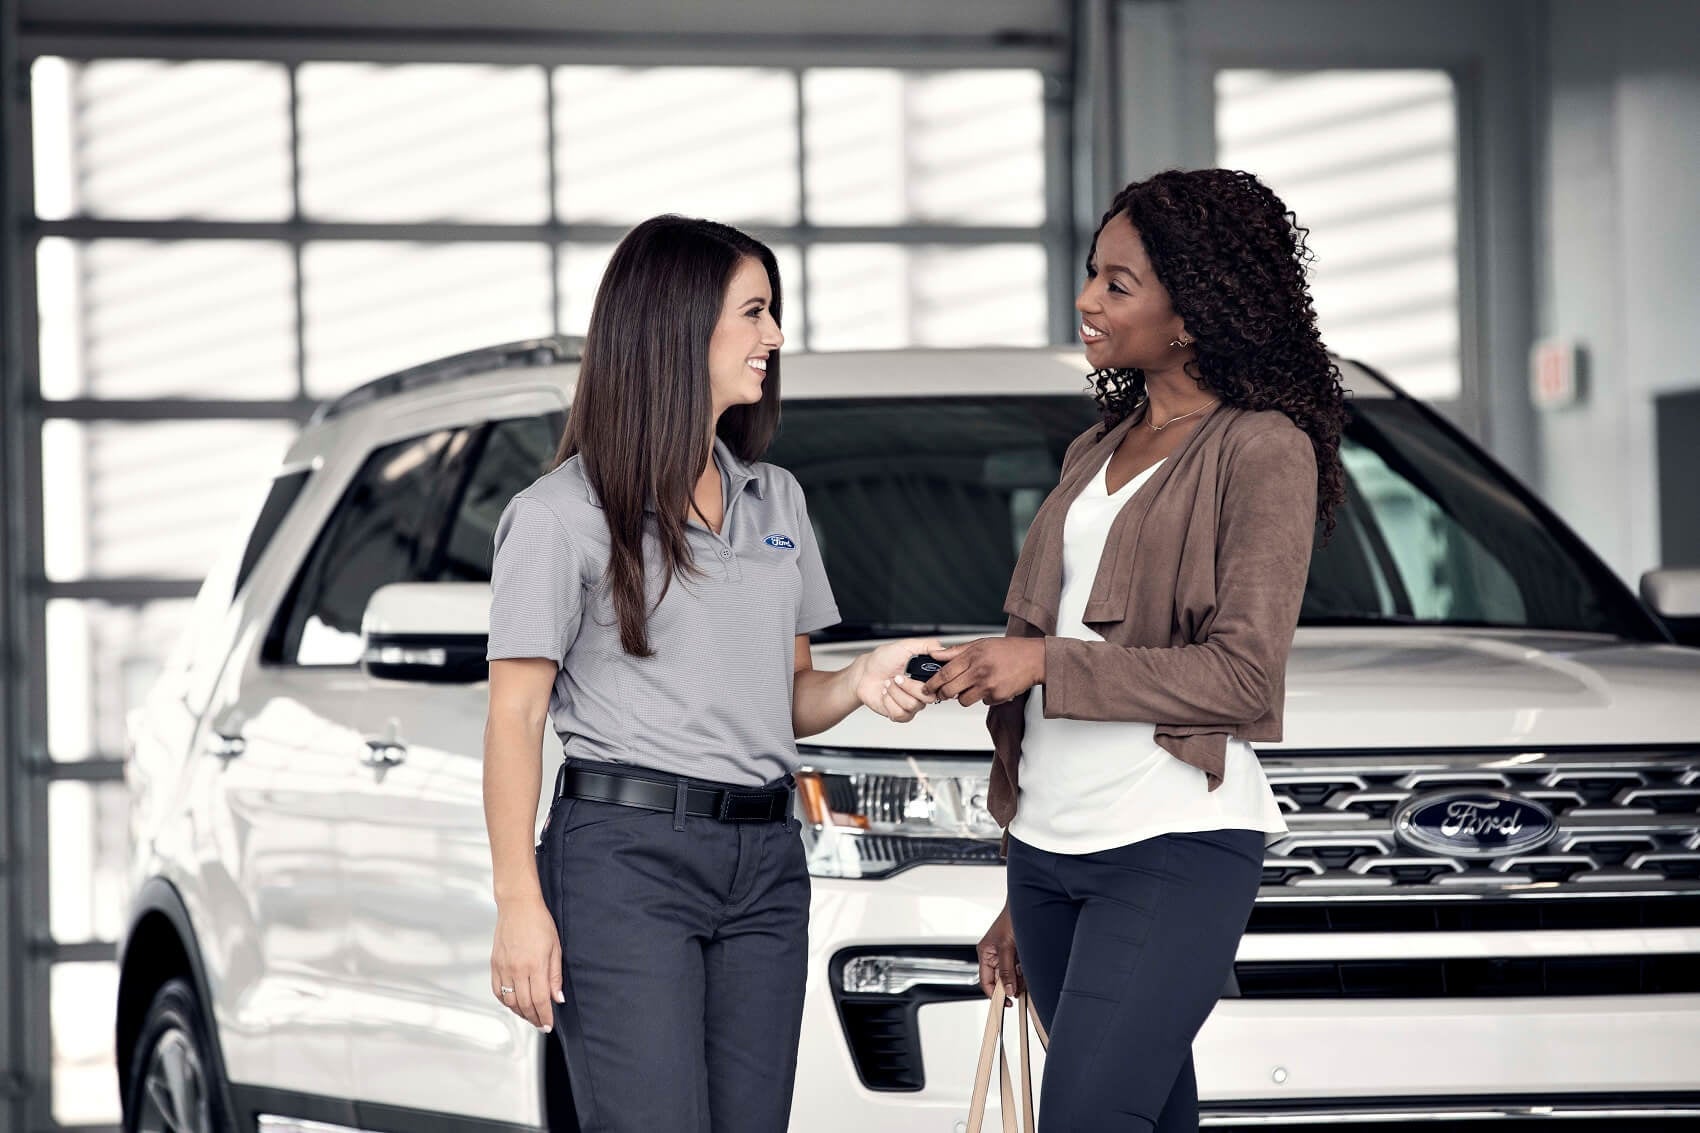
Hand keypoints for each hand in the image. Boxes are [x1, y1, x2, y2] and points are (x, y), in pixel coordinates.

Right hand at [491, 895, 563, 1031]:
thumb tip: (558, 997)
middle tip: (541, 1024)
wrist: (517, 906)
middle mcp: (517, 969)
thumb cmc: (539, 922)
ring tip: (529, 1015)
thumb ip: (555, 975)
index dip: (544, 1016)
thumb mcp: (555, 947)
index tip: (548, 1025)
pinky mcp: (494, 964)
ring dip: (520, 1012)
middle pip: (524, 1004)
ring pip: (509, 1001)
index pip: (540, 1000)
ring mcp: (503, 967)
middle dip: (534, 1018)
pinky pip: (497, 991)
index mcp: (534, 965)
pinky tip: (513, 1003)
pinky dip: (505, 1001)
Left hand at [852, 638, 943, 721]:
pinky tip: (885, 694)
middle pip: (928, 697)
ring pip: (912, 705)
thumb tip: (942, 648)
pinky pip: (901, 714)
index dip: (932, 681)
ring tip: (888, 683)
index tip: (918, 673)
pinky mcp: (900, 714)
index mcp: (926, 677)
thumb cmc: (882, 660)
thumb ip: (926, 645)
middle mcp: (921, 692)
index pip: (941, 684)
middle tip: (897, 677)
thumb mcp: (905, 646)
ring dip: (896, 692)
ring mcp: (911, 704)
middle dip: (909, 686)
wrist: (864, 674)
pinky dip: (889, 702)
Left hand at [923, 637, 1044, 707]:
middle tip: (942, 693)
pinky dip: (983, 697)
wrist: (1035, 659)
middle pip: (950, 690)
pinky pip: (983, 702)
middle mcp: (979, 671)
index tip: (926, 687)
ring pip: (964, 700)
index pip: (945, 673)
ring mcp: (989, 685)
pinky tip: (990, 687)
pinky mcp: (998, 696)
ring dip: (963, 697)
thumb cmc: (1009, 650)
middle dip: (942, 694)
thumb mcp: (981, 643)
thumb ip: (956, 651)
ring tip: (971, 687)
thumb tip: (935, 654)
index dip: (932, 682)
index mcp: (973, 656)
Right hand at [978, 903, 1022, 1003]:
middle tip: (1020, 988)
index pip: (985, 981)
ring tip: (1025, 973)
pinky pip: (1020, 970)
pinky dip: (1025, 972)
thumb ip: (1005, 969)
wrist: (1027, 906)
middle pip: (1000, 980)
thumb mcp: (1006, 946)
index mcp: (985, 953)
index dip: (994, 994)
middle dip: (1010, 985)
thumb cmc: (1011, 919)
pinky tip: (1028, 967)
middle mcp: (994, 956)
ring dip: (1020, 978)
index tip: (1005, 1003)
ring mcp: (1007, 955)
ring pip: (1012, 976)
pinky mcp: (1018, 954)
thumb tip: (1007, 989)